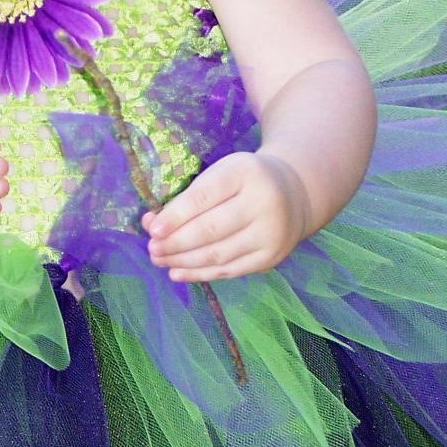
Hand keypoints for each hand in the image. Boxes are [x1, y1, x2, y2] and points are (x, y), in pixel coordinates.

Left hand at [139, 149, 310, 281]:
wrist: (294, 194)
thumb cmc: (245, 181)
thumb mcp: (221, 173)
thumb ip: (188, 196)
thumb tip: (152, 224)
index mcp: (247, 172)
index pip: (204, 197)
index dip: (176, 216)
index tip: (153, 229)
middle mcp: (264, 203)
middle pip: (210, 230)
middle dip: (175, 242)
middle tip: (152, 248)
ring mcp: (271, 234)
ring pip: (218, 254)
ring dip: (183, 261)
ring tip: (159, 259)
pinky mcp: (270, 258)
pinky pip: (229, 270)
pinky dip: (199, 274)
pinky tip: (177, 272)